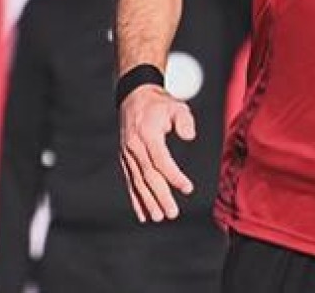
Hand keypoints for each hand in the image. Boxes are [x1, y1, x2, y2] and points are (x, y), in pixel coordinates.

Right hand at [118, 84, 196, 221]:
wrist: (134, 97)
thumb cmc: (159, 104)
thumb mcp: (176, 105)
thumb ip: (184, 120)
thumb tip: (189, 136)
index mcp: (147, 134)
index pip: (161, 160)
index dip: (173, 176)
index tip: (187, 188)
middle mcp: (134, 146)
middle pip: (148, 175)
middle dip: (160, 196)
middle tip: (172, 213)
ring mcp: (127, 154)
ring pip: (137, 182)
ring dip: (147, 201)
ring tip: (158, 217)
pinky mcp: (125, 159)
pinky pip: (130, 182)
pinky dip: (136, 199)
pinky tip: (142, 214)